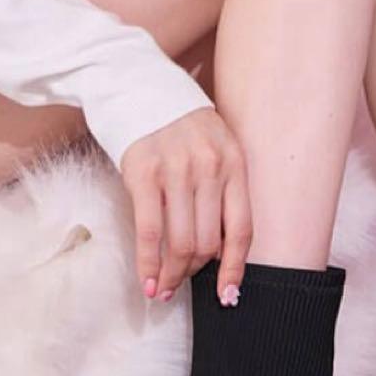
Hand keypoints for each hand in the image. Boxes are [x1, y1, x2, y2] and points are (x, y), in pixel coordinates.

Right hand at [120, 108, 251, 304]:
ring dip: (173, 274)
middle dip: (195, 272)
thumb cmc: (178, 121)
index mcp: (234, 164)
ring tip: (164, 289)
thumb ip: (221, 187)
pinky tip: (148, 282)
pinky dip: (149, 263)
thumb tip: (217, 246)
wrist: (133, 80)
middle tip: (182, 285)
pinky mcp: (142, 173)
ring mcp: (176, 170)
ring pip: (181, 242)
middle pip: (209, 242)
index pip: (242, 230)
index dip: (235, 269)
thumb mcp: (214, 145)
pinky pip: (150, 231)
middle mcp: (209, 169)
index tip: (228, 296)